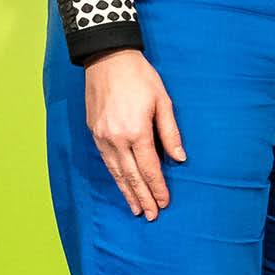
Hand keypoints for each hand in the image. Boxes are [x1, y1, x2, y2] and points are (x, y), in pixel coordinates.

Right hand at [84, 48, 183, 219]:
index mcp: (136, 131)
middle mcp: (116, 138)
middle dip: (143, 197)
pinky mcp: (94, 132)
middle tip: (151, 216)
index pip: (149, 168)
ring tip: (136, 209)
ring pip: (116, 172)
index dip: (158, 187)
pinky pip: (106, 161)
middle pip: (132, 176)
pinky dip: (115, 176)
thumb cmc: (140, 76)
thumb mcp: (163, 101)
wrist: (107, 58)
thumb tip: (180, 158)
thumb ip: (170, 132)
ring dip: (126, 192)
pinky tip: (121, 185)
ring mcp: (102, 137)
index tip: (165, 203)